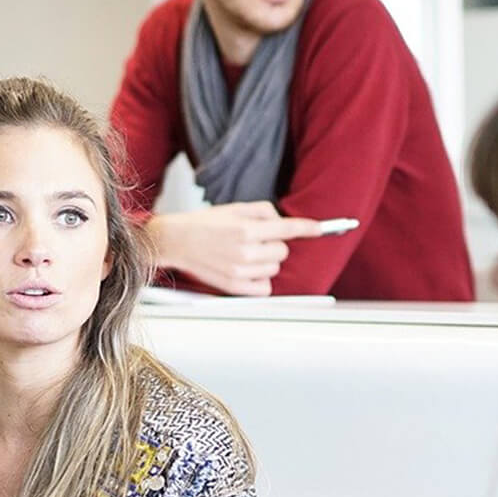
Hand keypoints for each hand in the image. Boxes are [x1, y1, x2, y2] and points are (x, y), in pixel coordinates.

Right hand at [145, 202, 324, 295]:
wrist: (177, 241)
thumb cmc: (205, 224)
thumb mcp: (235, 208)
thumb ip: (263, 212)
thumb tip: (284, 222)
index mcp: (245, 229)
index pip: (287, 229)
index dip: (308, 228)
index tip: (320, 229)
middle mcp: (244, 251)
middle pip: (283, 251)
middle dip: (275, 244)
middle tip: (256, 240)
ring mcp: (239, 271)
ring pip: (275, 269)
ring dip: (267, 262)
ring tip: (246, 253)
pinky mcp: (234, 287)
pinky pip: (265, 288)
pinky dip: (261, 279)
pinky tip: (248, 269)